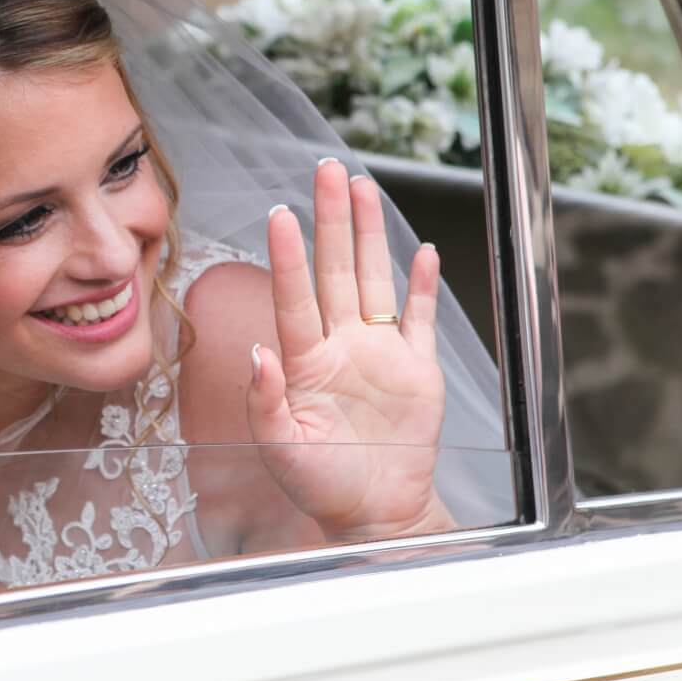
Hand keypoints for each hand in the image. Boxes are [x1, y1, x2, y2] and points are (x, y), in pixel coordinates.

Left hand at [246, 158, 453, 542]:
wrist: (373, 511)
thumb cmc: (320, 485)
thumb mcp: (281, 449)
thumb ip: (265, 402)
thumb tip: (258, 355)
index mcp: (305, 363)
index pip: (295, 297)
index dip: (289, 256)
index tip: (281, 213)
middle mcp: (341, 346)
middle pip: (335, 269)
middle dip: (331, 218)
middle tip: (326, 170)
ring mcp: (379, 353)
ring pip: (374, 278)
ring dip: (370, 233)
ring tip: (363, 186)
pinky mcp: (416, 369)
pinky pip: (419, 318)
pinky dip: (423, 286)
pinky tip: (423, 253)